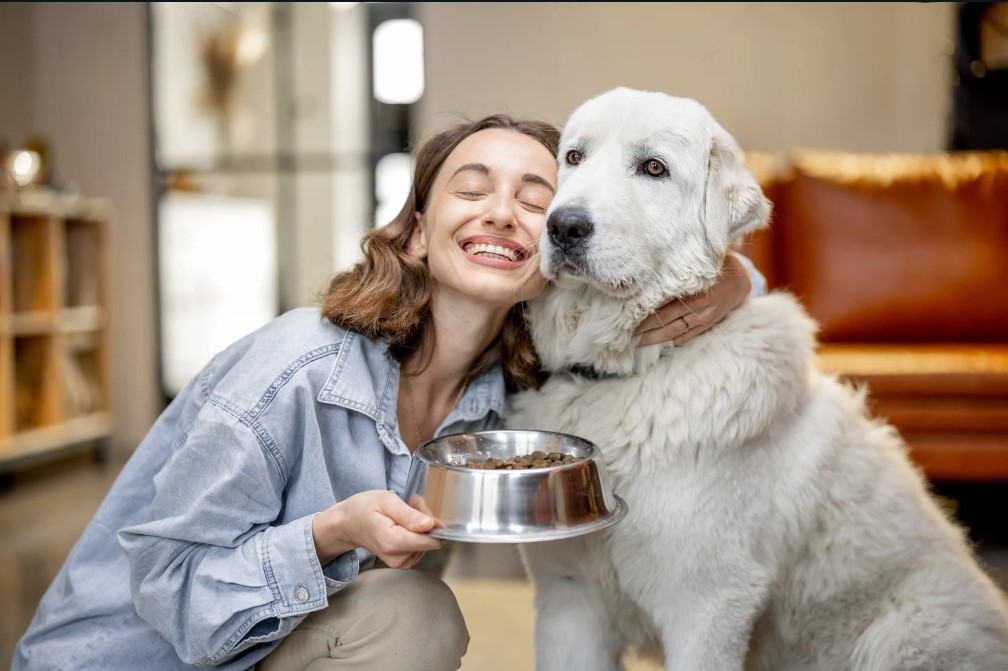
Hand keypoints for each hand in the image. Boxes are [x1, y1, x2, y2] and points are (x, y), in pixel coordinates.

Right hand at [312, 490, 443, 568]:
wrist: (349, 523)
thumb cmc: (365, 509)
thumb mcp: (387, 501)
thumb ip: (410, 515)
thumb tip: (432, 525)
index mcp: (392, 543)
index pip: (429, 540)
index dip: (431, 521)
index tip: (417, 507)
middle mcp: (397, 558)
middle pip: (430, 539)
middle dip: (424, 518)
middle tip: (408, 504)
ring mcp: (401, 563)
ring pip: (428, 541)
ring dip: (420, 523)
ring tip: (402, 513)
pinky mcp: (404, 562)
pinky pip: (422, 546)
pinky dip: (417, 532)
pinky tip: (403, 522)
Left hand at [635, 254, 750, 346]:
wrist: (740, 280)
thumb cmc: (714, 267)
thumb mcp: (697, 264)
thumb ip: (677, 269)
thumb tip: (650, 268)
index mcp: (693, 291)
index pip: (663, 306)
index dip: (643, 315)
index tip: (626, 318)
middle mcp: (698, 307)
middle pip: (664, 321)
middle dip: (643, 329)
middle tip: (624, 334)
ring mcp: (703, 319)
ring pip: (673, 332)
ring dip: (654, 339)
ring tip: (636, 343)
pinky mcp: (707, 325)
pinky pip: (686, 337)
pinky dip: (671, 341)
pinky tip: (657, 344)